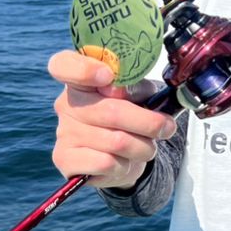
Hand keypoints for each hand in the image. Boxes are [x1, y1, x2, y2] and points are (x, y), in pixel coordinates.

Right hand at [48, 50, 177, 188]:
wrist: (123, 155)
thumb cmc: (130, 117)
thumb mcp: (139, 95)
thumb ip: (133, 87)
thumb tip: (121, 90)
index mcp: (82, 80)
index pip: (64, 65)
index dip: (84, 69)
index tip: (108, 76)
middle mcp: (66, 104)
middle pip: (111, 111)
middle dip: (148, 123)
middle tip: (166, 127)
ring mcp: (64, 132)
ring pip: (116, 141)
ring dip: (143, 147)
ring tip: (146, 147)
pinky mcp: (66, 160)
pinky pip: (106, 163)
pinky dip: (125, 165)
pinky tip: (124, 162)